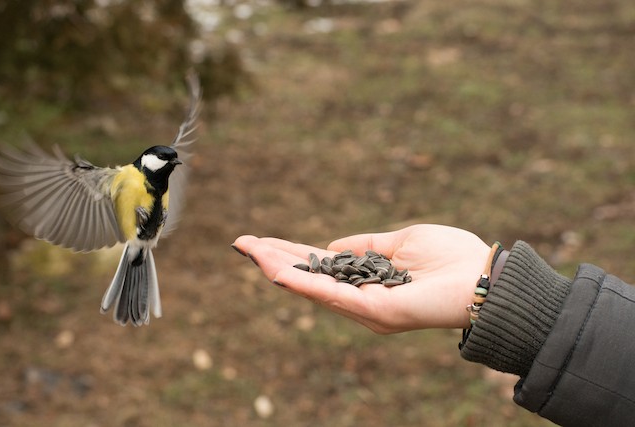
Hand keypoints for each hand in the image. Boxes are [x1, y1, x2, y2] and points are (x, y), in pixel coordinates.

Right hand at [233, 224, 490, 333]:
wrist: (487, 279)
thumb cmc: (452, 258)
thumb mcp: (401, 242)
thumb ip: (366, 245)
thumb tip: (332, 246)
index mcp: (367, 280)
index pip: (320, 266)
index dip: (291, 253)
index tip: (261, 241)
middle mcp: (361, 298)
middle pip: (309, 278)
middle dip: (274, 260)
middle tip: (242, 244)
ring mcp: (366, 307)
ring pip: (313, 288)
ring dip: (279, 268)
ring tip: (250, 251)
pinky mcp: (376, 313)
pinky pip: (333, 297)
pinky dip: (304, 285)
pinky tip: (279, 271)